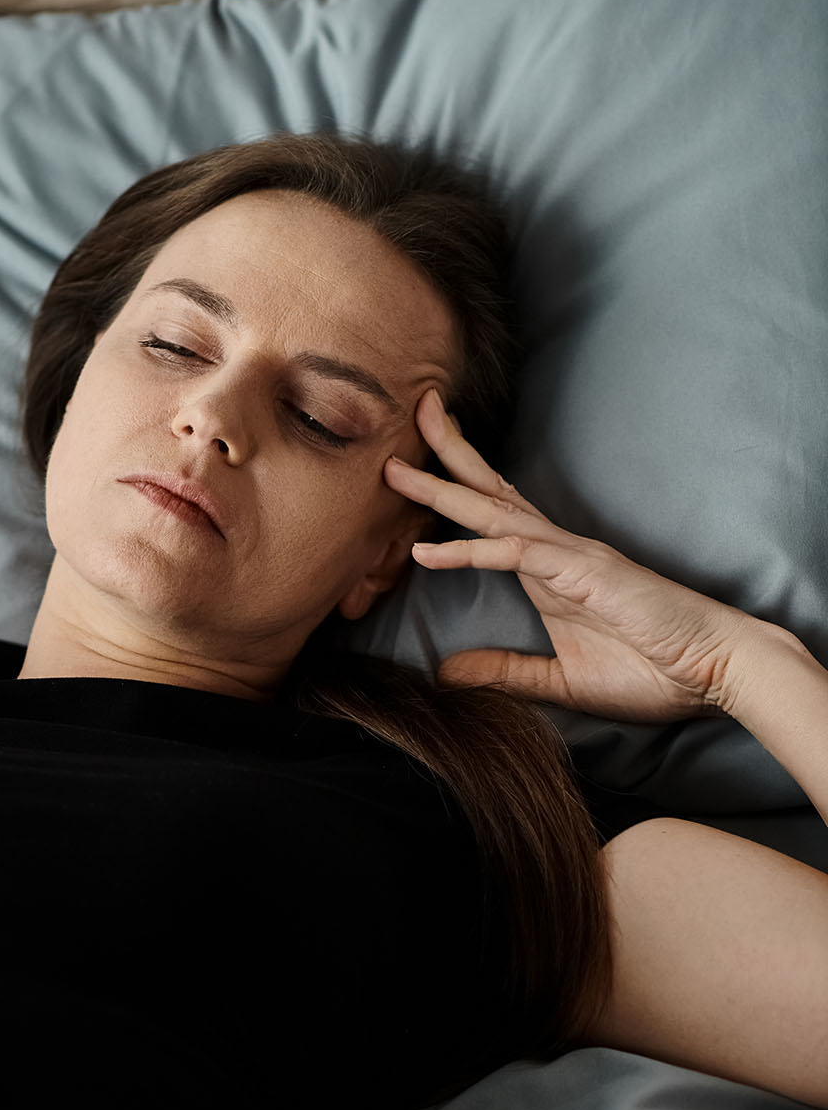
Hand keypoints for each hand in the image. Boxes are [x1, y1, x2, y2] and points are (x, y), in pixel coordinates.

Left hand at [383, 390, 754, 721]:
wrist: (714, 671)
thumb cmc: (653, 671)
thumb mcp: (559, 681)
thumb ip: (505, 672)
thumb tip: (447, 674)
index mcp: (549, 570)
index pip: (493, 518)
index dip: (452, 494)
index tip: (409, 476)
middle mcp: (556, 551)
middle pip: (488, 494)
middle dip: (442, 459)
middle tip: (399, 428)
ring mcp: (571, 556)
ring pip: (494, 511)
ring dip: (442, 491)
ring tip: (395, 470)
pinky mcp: (584, 573)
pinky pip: (517, 554)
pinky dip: (471, 550)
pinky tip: (427, 553)